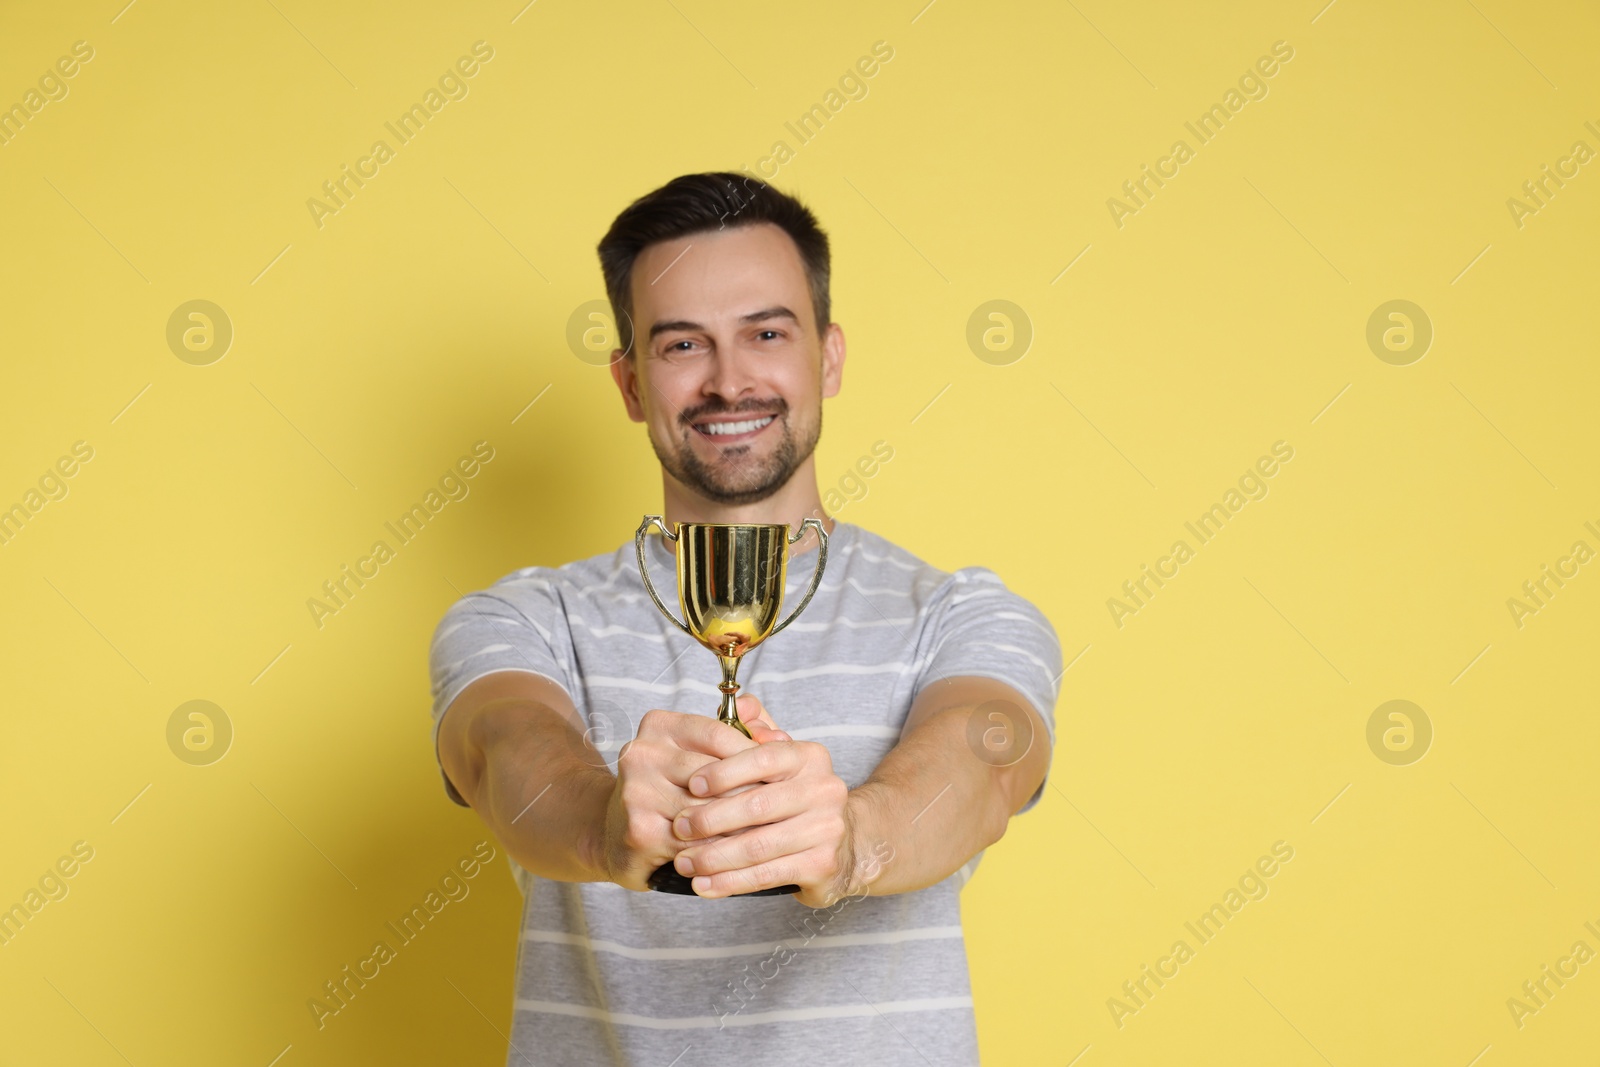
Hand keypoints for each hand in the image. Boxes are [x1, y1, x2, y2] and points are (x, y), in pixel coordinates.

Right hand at [599, 705, 762, 890]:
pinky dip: (721, 851)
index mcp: (659, 725)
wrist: (613, 834)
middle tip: (780, 810)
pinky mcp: (640, 831)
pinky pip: (697, 842)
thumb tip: (781, 736)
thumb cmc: (670, 790)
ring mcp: (637, 792)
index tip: (778, 775)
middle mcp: (642, 753)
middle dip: (752, 796)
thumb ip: (743, 735)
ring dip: (741, 827)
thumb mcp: (702, 754)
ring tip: (764, 833)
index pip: (720, 733)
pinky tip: (737, 855)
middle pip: (717, 775)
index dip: (755, 755)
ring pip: (711, 811)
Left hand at [669, 694, 857, 906]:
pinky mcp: (823, 865)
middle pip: (757, 805)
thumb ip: (757, 730)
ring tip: (684, 862)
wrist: (843, 843)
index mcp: (810, 757)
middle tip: (678, 828)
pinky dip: (730, 883)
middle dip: (710, 818)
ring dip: (714, 857)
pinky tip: (704, 886)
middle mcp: (825, 789)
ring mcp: (827, 829)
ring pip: (758, 845)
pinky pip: (767, 875)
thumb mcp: (780, 760)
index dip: (724, 771)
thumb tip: (742, 703)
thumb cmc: (795, 798)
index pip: (762, 758)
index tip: (691, 784)